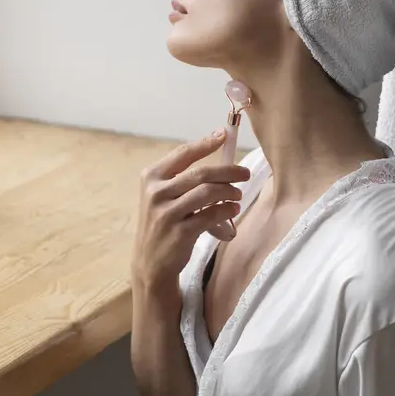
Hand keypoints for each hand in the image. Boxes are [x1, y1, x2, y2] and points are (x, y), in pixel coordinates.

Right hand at [132, 130, 250, 301]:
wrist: (150, 260)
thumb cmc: (162, 222)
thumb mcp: (161, 195)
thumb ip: (180, 177)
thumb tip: (214, 155)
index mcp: (151, 177)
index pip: (182, 153)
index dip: (205, 143)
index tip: (223, 135)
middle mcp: (156, 193)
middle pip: (200, 173)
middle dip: (228, 171)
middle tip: (244, 173)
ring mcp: (166, 213)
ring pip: (208, 193)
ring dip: (229, 191)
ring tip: (238, 194)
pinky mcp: (180, 232)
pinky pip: (211, 215)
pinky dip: (226, 210)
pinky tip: (232, 210)